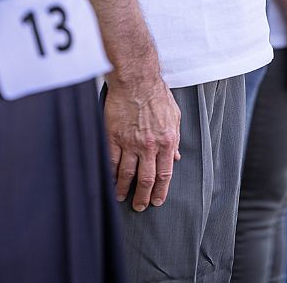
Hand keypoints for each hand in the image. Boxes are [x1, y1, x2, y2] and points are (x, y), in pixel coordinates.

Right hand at [104, 75, 180, 211]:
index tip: (157, 201)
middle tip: (139, 206)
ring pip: (127, 174)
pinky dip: (111, 173)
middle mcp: (149, 145)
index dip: (161, 191)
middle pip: (146, 179)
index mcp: (166, 141)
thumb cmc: (156, 94)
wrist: (136, 79)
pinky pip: (112, 160)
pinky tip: (110, 180)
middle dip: (143, 196)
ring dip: (124, 188)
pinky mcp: (114, 136)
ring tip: (121, 197)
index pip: (165, 174)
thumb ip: (175, 139)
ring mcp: (130, 142)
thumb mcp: (174, 116)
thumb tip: (177, 157)